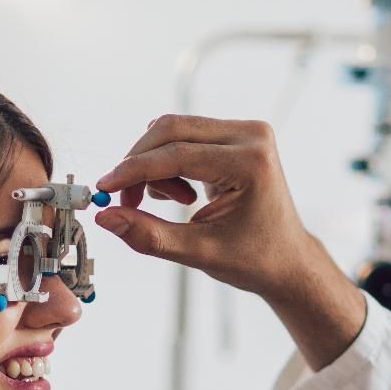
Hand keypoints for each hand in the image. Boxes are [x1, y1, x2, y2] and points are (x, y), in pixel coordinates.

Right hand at [95, 116, 323, 299]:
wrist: (287, 259)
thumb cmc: (255, 258)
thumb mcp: (199, 252)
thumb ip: (150, 235)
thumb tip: (106, 217)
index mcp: (250, 164)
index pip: (176, 155)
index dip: (133, 170)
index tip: (103, 187)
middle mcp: (252, 137)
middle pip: (172, 130)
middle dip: (138, 164)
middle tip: (124, 200)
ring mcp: (246, 132)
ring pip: (175, 131)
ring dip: (153, 166)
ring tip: (165, 204)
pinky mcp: (236, 136)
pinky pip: (186, 137)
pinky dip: (169, 163)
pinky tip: (180, 195)